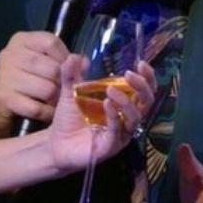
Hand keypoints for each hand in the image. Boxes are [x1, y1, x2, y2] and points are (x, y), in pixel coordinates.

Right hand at [0, 32, 69, 137]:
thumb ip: (63, 60)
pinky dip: (46, 113)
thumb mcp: (42, 64)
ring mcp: (5, 76)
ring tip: (54, 102)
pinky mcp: (3, 97)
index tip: (67, 70)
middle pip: (52, 68)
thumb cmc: (26, 82)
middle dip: (62, 83)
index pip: (52, 43)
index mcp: (21, 40)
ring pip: (48, 89)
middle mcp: (10, 54)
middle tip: (61, 91)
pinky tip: (46, 112)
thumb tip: (85, 63)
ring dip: (56, 100)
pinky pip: (37, 108)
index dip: (65, 58)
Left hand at [45, 56, 155, 174]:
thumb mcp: (69, 93)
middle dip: (142, 87)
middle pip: (146, 103)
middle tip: (129, 74)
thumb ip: (71, 75)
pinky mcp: (110, 146)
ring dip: (126, 102)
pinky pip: (117, 131)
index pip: (143, 91)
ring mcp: (120, 133)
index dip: (147, 78)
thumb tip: (75, 57)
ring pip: (135, 118)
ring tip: (111, 90)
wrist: (55, 144)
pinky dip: (114, 116)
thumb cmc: (69, 119)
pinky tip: (107, 104)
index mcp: (122, 104)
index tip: (141, 64)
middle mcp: (126, 119)